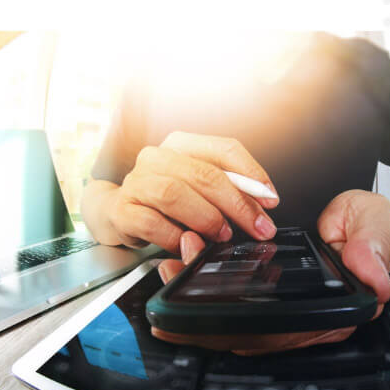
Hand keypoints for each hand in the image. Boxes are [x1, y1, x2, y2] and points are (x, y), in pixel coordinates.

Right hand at [105, 132, 278, 255]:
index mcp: (182, 145)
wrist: (118, 211)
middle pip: (204, 174)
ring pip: (174, 193)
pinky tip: (188, 245)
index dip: (252, 173)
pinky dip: (175, 237)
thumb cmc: (167, 201)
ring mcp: (136, 182)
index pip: (224, 148)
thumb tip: (259, 212)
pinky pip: (151, 223)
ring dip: (206, 218)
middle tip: (257, 227)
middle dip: (238, 204)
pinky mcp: (122, 210)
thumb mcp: (200, 191)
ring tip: (222, 234)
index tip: (271, 200)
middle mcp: (157, 158)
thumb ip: (228, 194)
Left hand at [154, 242, 355, 355]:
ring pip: (238, 321)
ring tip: (173, 271)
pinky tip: (190, 268)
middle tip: (173, 288)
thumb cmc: (369, 228)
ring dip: (200, 304)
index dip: (241, 331)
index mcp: (334, 310)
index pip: (283, 333)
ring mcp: (290, 309)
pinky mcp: (276, 295)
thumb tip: (372, 280)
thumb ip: (371, 251)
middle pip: (250, 332)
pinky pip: (239, 302)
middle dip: (204, 318)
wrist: (365, 219)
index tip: (203, 318)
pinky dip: (210, 290)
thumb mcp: (374, 228)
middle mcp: (308, 317)